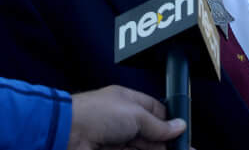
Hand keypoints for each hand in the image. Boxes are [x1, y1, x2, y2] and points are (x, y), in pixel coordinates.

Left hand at [68, 85, 183, 148]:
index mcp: (128, 102)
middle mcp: (122, 122)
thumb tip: (179, 126)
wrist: (66, 135)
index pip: (154, 111)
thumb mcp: (135, 115)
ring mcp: (113, 141)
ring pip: (140, 148)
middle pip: (149, 134)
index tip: (182, 133)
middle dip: (165, 142)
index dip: (168, 122)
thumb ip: (157, 125)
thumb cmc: (98, 114)